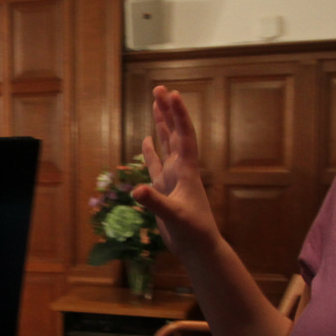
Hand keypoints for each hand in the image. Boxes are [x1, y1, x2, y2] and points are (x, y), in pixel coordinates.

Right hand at [131, 85, 220, 253]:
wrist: (198, 247)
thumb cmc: (192, 231)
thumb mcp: (173, 216)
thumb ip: (155, 202)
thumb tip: (137, 191)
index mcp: (187, 170)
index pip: (183, 136)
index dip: (178, 115)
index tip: (172, 94)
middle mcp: (181, 169)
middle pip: (174, 133)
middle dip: (167, 111)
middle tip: (159, 88)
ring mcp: (173, 178)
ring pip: (166, 144)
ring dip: (162, 125)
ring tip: (155, 104)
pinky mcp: (165, 189)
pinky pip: (157, 164)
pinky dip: (151, 151)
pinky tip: (147, 139)